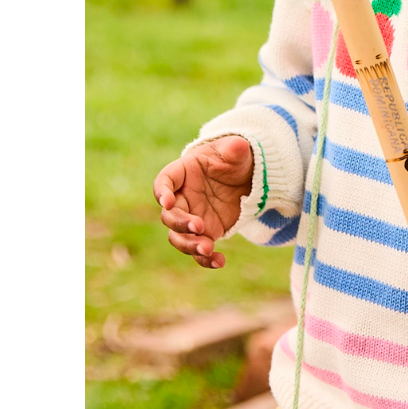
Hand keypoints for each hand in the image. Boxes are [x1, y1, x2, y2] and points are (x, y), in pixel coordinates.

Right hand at [152, 136, 253, 268]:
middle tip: (199, 227)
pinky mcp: (204, 233)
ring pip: (179, 237)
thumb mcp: (236, 150)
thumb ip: (234, 148)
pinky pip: (198, 250)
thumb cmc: (233, 158)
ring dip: (190, 245)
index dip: (162, 192)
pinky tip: (219, 262)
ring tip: (208, 249)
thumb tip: (237, 146)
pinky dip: (205, 259)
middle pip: (169, 215)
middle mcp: (181, 198)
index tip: (167, 201)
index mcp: (182, 172)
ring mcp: (191, 217)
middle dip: (181, 223)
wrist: (246, 177)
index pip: (164, 181)